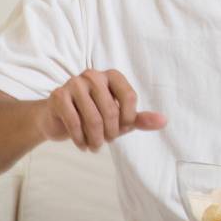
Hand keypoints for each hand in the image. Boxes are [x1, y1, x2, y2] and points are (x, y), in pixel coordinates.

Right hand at [36, 69, 166, 151]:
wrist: (57, 119)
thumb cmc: (94, 116)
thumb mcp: (120, 118)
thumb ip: (140, 119)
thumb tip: (164, 121)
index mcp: (112, 75)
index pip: (129, 97)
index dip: (128, 119)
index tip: (122, 129)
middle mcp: (93, 74)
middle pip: (112, 110)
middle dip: (111, 133)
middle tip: (105, 142)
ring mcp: (74, 83)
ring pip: (94, 119)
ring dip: (95, 139)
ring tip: (95, 146)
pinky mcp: (58, 95)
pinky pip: (74, 122)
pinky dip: (80, 139)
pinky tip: (82, 144)